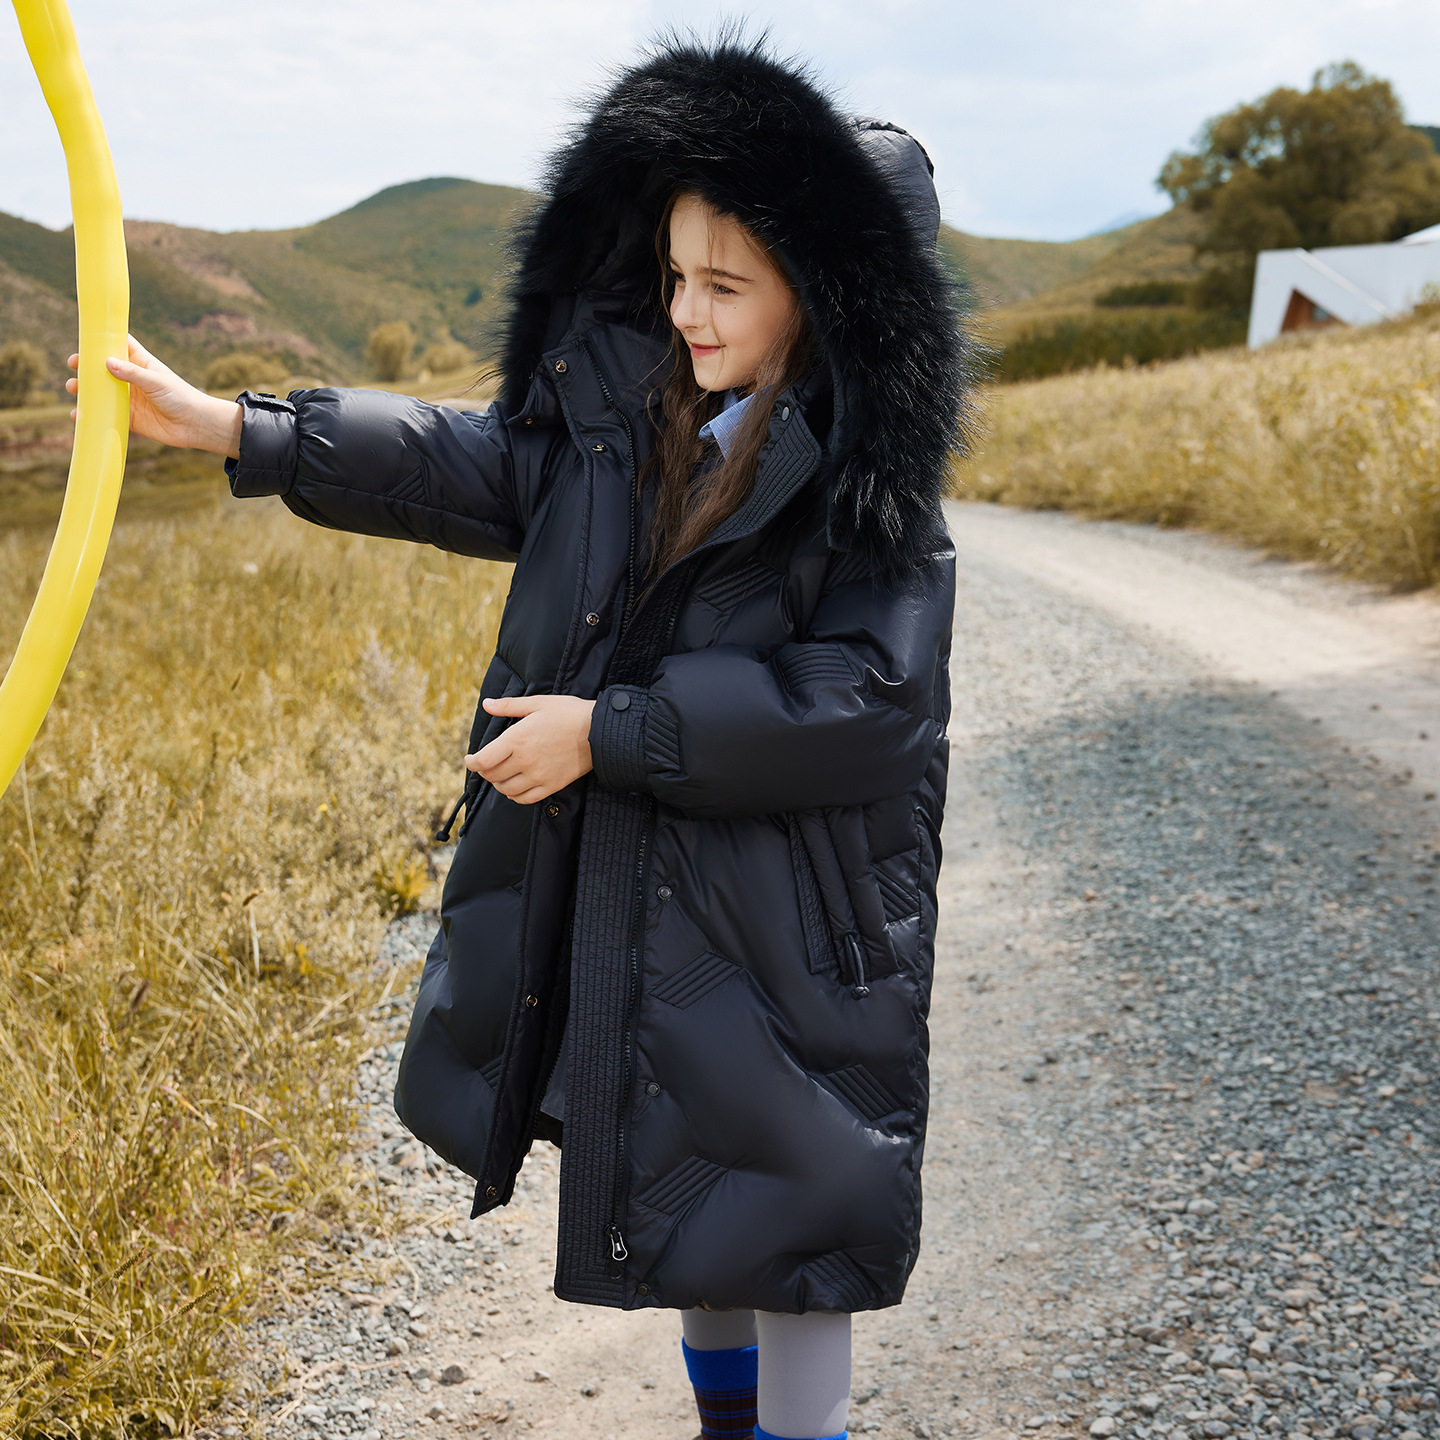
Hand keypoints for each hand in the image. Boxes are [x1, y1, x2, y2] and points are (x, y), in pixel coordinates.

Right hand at [67, 334, 243, 456]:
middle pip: (103, 369)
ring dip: (85, 390)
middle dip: (86, 367)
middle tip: (73, 366)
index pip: (119, 346)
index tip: (84, 340)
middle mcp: (132, 379)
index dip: (101, 342)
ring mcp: (130, 398)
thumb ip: (132, 373)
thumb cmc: (181, 397)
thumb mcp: (156, 381)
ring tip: (73, 388)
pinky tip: (78, 415)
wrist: (196, 426)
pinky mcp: (130, 418)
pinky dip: (91, 414)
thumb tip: (106, 362)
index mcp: (141, 363)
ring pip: (101, 392)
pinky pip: (106, 415)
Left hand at [466, 694, 596, 803]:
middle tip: (487, 764)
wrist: (598, 731)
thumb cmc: (568, 713)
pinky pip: (524, 799)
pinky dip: (515, 796)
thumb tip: (487, 704)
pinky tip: (515, 787)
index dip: (472, 762)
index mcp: (517, 739)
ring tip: (501, 775)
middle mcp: (525, 761)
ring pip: (506, 790)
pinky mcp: (551, 786)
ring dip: (499, 784)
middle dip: (485, 771)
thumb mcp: (537, 703)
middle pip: (493, 776)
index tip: (470, 759)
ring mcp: (538, 776)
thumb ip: (509, 706)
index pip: (484, 760)